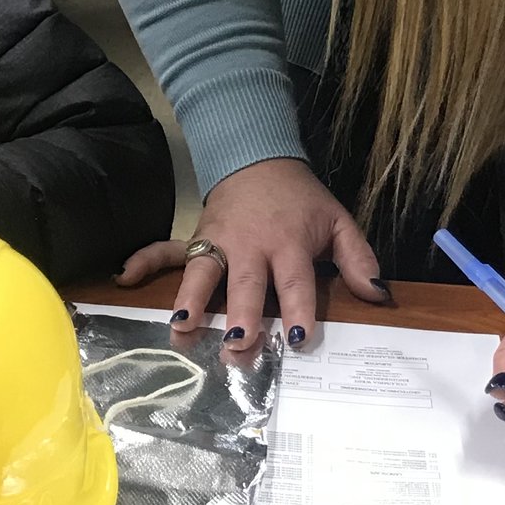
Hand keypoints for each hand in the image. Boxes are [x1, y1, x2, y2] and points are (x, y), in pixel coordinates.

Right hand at [116, 157, 386, 352]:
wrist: (259, 156)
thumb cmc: (301, 200)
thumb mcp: (337, 222)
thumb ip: (359, 260)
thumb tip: (380, 296)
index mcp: (288, 244)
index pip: (296, 282)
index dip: (297, 309)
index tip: (295, 339)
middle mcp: (250, 246)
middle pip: (244, 285)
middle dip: (239, 316)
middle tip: (237, 347)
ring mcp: (218, 243)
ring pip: (202, 273)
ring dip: (191, 301)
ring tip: (182, 331)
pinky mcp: (195, 238)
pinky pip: (165, 250)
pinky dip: (143, 261)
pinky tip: (124, 278)